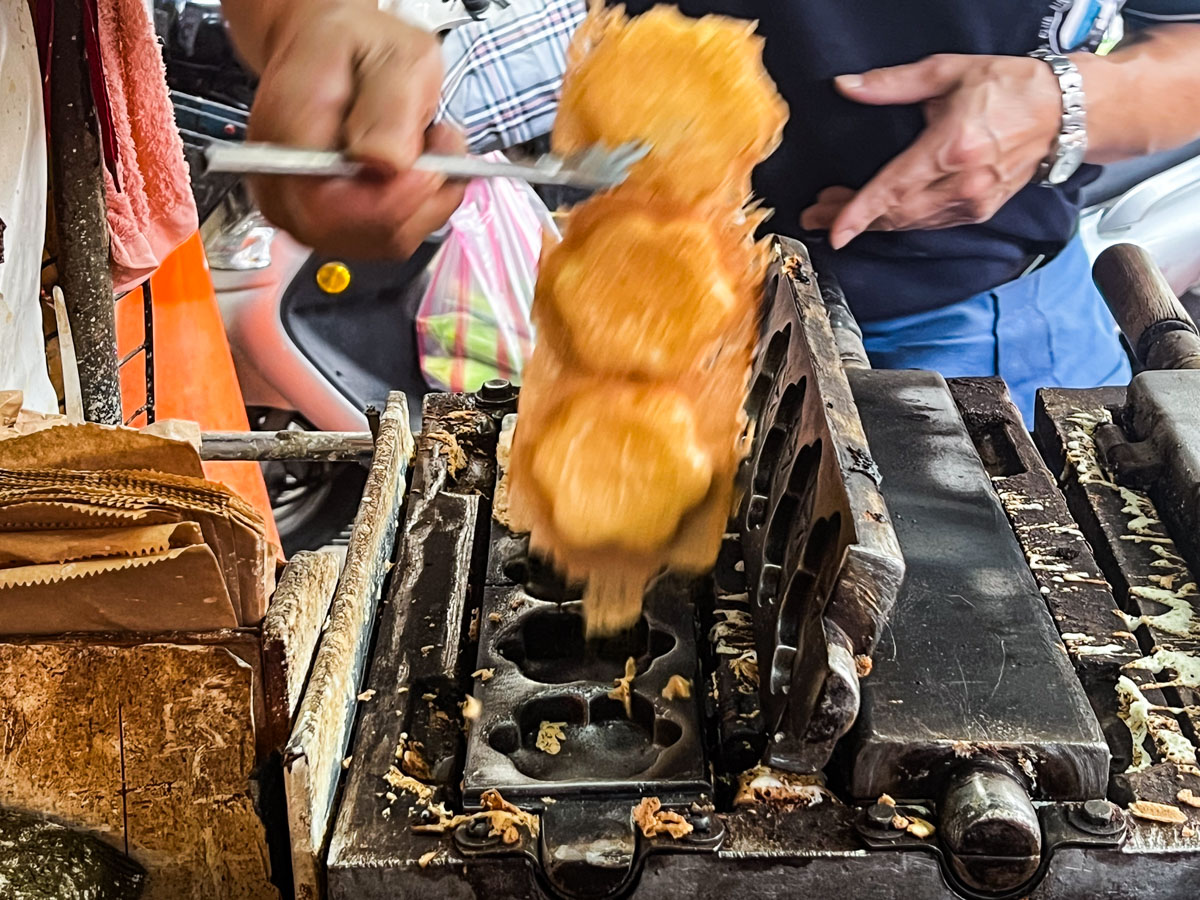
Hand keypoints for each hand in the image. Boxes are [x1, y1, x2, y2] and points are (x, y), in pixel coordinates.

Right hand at [246, 1, 464, 257]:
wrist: (328, 52)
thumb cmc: (351, 48)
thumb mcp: (388, 54)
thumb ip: (389, 107)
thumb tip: (385, 162)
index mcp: (285, 145)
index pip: (332, 211)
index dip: (394, 200)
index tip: (432, 164)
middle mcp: (286, 192)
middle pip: (369, 235)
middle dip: (422, 196)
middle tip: (439, 143)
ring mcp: (308, 217)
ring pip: (388, 241)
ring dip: (426, 200)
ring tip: (427, 146)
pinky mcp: (334, 227)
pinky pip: (391, 237)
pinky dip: (420, 207)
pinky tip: (418, 169)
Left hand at [800, 54, 1062, 248]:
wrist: (1066, 113)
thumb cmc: (1012, 87)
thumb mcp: (948, 72)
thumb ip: (892, 84)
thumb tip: (848, 86)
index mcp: (952, 148)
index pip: (894, 188)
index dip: (859, 213)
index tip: (834, 231)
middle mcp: (962, 184)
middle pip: (894, 213)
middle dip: (850, 217)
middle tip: (816, 214)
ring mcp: (972, 203)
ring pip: (908, 223)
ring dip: (871, 221)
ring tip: (836, 212)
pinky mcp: (978, 212)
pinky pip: (928, 223)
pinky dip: (899, 220)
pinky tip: (878, 213)